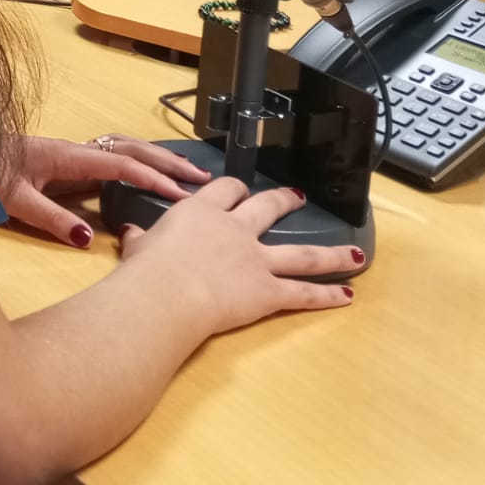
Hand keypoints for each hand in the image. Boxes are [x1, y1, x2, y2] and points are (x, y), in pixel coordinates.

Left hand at [0, 133, 212, 247]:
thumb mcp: (13, 202)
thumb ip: (50, 218)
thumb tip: (87, 237)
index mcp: (66, 156)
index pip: (120, 164)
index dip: (152, 178)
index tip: (182, 193)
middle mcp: (74, 150)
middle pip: (131, 150)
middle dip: (168, 163)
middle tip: (202, 179)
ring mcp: (71, 153)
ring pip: (124, 149)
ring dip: (156, 160)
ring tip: (187, 175)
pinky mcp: (66, 161)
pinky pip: (112, 157)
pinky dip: (138, 162)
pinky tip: (149, 175)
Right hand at [117, 177, 359, 334]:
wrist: (166, 293)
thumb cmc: (147, 269)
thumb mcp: (139, 247)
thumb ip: (141, 239)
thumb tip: (132, 234)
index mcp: (201, 213)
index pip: (225, 190)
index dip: (235, 189)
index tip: (239, 190)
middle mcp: (235, 230)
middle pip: (267, 208)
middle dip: (285, 201)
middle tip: (298, 198)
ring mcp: (255, 260)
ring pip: (302, 254)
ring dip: (331, 253)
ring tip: (353, 252)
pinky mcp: (267, 291)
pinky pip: (302, 293)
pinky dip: (327, 295)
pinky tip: (346, 295)